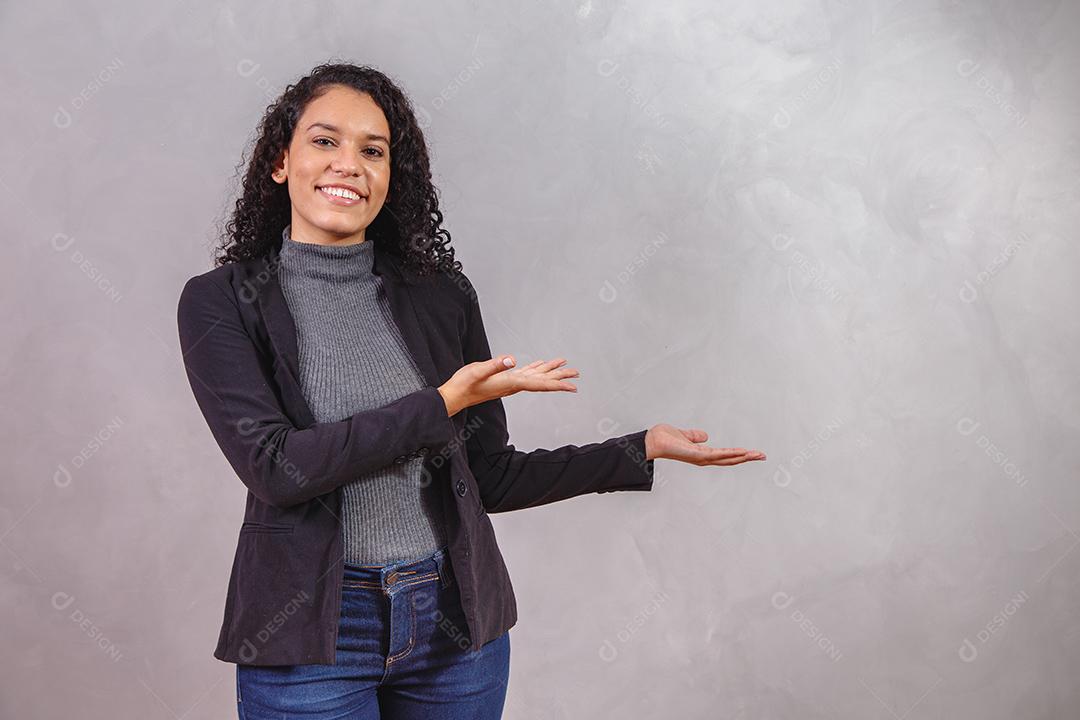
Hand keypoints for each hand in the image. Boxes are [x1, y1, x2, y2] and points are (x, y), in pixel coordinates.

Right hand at [438, 355, 579, 415]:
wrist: (453, 396)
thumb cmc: (463, 385)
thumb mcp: (477, 371)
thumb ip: (494, 365)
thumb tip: (511, 359)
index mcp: (511, 383)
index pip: (539, 384)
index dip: (557, 384)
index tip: (572, 387)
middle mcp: (513, 384)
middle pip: (542, 381)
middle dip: (560, 377)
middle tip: (577, 374)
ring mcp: (509, 382)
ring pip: (536, 376)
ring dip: (550, 371)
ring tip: (564, 365)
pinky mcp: (503, 379)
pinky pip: (525, 374)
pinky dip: (535, 368)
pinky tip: (540, 365)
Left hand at [644, 424, 765, 464]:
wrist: (651, 441)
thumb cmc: (663, 438)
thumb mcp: (683, 435)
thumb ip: (694, 436)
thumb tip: (705, 436)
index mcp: (701, 454)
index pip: (724, 456)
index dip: (738, 455)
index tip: (752, 453)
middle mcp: (703, 458)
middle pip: (730, 460)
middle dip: (747, 458)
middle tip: (763, 456)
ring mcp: (701, 458)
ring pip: (727, 458)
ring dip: (744, 456)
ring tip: (758, 455)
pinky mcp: (698, 455)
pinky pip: (718, 454)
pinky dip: (731, 453)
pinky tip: (742, 452)